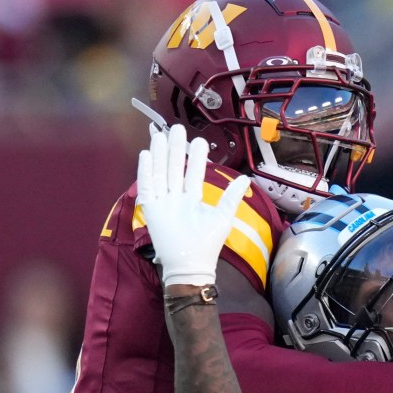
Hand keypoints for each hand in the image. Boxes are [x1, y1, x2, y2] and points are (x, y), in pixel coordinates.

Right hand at [135, 121, 248, 288]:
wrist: (190, 264)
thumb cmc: (207, 244)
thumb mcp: (223, 217)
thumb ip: (231, 196)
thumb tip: (246, 178)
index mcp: (193, 198)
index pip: (194, 172)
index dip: (196, 157)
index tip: (198, 139)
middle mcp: (176, 197)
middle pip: (175, 168)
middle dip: (176, 149)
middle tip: (177, 128)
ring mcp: (163, 202)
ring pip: (160, 173)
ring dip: (160, 154)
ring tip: (161, 134)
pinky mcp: (151, 209)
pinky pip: (147, 186)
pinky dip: (146, 171)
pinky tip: (147, 154)